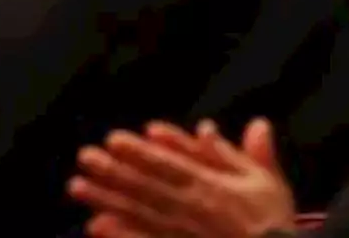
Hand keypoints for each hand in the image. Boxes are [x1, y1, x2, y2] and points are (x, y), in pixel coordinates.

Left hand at [70, 119, 297, 237]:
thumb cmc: (271, 224)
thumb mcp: (267, 183)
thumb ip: (251, 154)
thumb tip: (255, 123)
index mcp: (210, 186)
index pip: (168, 165)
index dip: (140, 153)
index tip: (114, 139)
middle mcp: (189, 208)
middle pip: (145, 187)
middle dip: (113, 172)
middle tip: (84, 158)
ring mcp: (179, 233)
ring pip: (137, 213)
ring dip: (106, 200)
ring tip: (77, 187)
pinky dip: (120, 235)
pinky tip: (96, 226)